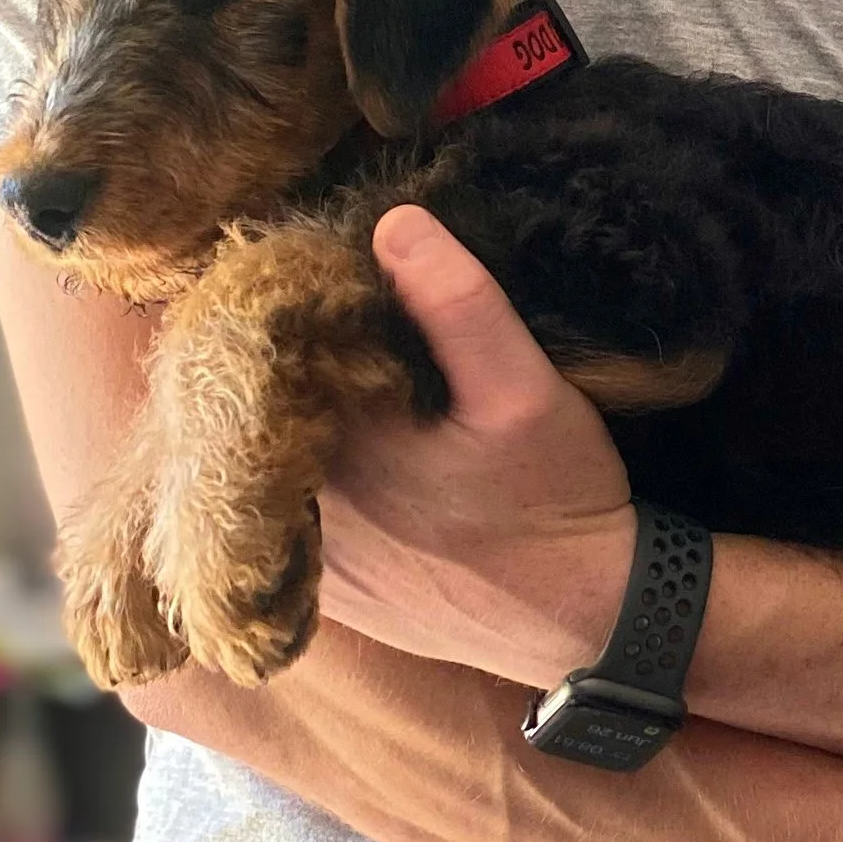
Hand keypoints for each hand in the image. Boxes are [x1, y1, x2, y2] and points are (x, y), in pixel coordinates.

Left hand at [305, 206, 637, 684]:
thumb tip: (393, 222)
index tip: (310, 267)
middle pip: (257, 413)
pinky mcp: (330, 593)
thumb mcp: (525, 388)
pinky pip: (291, 520)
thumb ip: (460, 305)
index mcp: (331, 447)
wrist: (585, 619)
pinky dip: (306, 481)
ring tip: (338, 376)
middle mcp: (298, 511)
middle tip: (328, 311)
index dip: (279, 305)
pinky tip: (357, 456)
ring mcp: (309, 560)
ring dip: (289, 422)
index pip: (263, 358)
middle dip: (282, 361)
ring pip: (267, 469)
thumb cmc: (557, 498)